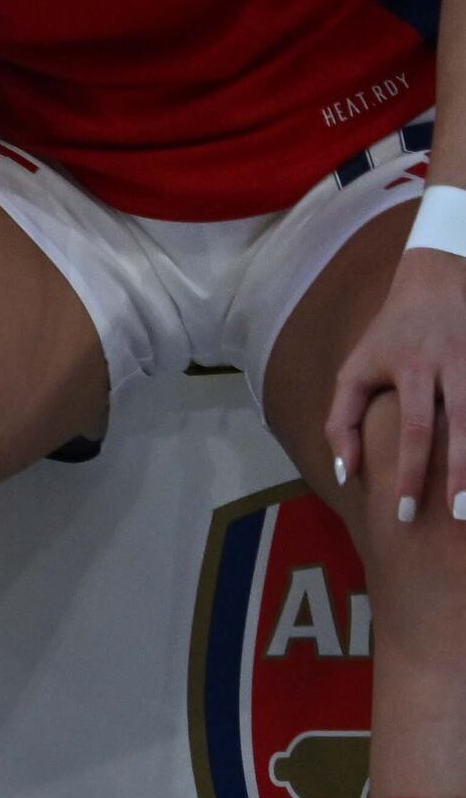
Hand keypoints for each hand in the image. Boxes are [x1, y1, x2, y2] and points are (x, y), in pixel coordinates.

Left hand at [332, 246, 465, 521]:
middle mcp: (450, 365)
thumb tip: (345, 475)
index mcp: (410, 368)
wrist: (435, 280)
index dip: (409, 472)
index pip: (413, 429)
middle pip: (463, 424)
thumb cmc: (389, 337)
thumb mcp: (354, 370)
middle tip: (458, 516)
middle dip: (461, 474)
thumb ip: (343, 421)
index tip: (404, 511)